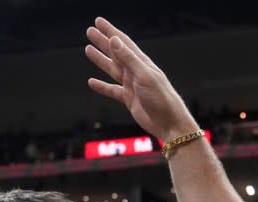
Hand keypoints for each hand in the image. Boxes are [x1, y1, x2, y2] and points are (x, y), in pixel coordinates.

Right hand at [85, 17, 199, 140]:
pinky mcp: (129, 99)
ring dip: (100, 60)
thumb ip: (129, 59)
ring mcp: (132, 85)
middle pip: (116, 53)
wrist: (169, 123)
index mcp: (142, 63)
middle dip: (103, 42)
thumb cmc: (162, 99)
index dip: (111, 31)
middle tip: (90, 31)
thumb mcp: (144, 76)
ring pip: (112, 69)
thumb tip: (115, 40)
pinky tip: (92, 82)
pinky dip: (102, 86)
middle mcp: (137, 72)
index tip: (98, 22)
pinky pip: (112, 90)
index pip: (123, 43)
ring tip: (88, 50)